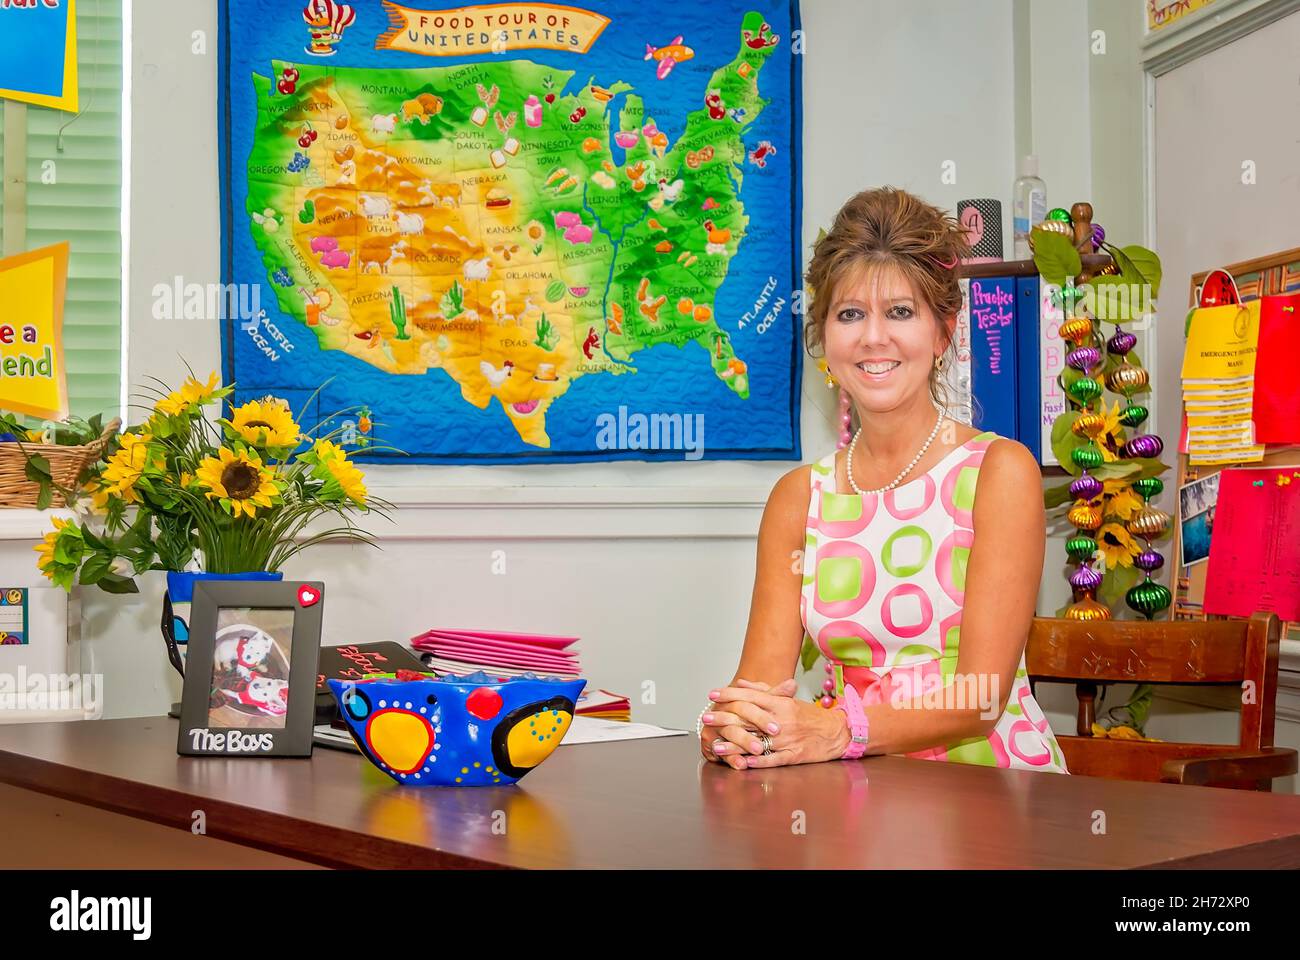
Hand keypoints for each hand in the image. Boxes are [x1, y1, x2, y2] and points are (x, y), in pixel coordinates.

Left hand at [706, 681, 849, 768]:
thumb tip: (740, 683)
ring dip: (734, 744)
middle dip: (724, 718)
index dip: (730, 694)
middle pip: (748, 718)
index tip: (712, 694)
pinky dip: (756, 762)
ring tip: (715, 745)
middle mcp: (782, 720)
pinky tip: (741, 763)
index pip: (751, 696)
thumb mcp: (788, 699)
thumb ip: (763, 690)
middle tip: (706, 718)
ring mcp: (787, 739)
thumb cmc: (809, 716)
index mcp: (781, 703)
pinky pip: (772, 760)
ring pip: (757, 741)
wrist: (837, 732)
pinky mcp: (793, 756)